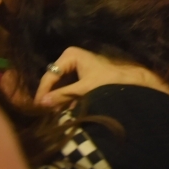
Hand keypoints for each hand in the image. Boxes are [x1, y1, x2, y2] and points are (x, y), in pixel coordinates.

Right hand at [34, 47, 168, 107]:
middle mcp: (70, 58)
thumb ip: (63, 96)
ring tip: (51, 113)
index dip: (43, 92)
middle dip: (50, 95)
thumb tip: (42, 103)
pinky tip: (62, 110)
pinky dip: (65, 98)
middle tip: (43, 112)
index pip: (50, 75)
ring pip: (60, 84)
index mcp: (70, 55)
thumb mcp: (84, 89)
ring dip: (57, 98)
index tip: (37, 108)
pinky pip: (68, 87)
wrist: (131, 81)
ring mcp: (75, 66)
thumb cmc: (109, 81)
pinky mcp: (81, 75)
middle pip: (54, 79)